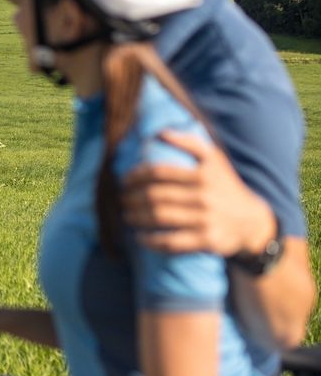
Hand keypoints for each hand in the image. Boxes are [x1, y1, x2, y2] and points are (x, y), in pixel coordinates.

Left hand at [120, 130, 276, 256]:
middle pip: (155, 195)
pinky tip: (140, 238)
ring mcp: (205, 219)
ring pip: (159, 217)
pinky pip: (172, 242)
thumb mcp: (215, 159)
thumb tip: (160, 133)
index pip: (159, 172)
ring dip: (136, 216)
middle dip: (132, 197)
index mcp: (202, 174)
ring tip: (126, 215)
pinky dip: (151, 241)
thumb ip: (190, 143)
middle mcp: (204, 196)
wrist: (253, 221)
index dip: (136, 176)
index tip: (123, 180)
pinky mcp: (208, 240)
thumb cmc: (225, 186)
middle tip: (121, 199)